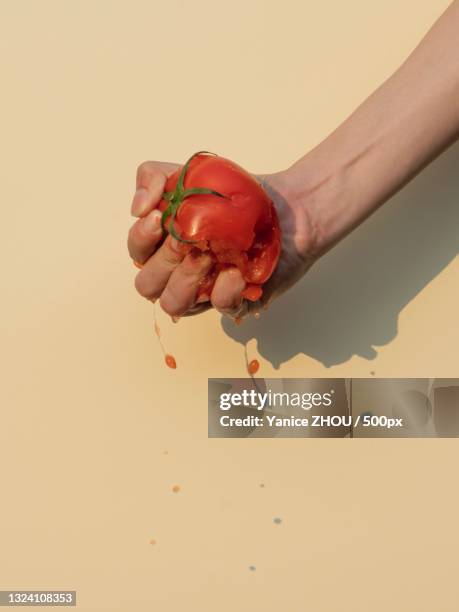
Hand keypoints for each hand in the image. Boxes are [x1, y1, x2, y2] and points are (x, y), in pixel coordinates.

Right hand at [127, 160, 318, 319]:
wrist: (287, 204)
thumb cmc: (235, 192)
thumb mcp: (189, 173)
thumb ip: (153, 177)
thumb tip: (137, 209)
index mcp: (165, 246)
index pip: (137, 254)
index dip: (141, 240)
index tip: (159, 217)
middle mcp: (181, 272)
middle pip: (148, 284)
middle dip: (164, 260)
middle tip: (187, 238)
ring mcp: (207, 289)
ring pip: (174, 303)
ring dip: (185, 280)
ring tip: (208, 254)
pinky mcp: (238, 299)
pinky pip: (222, 308)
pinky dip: (224, 291)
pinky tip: (235, 271)